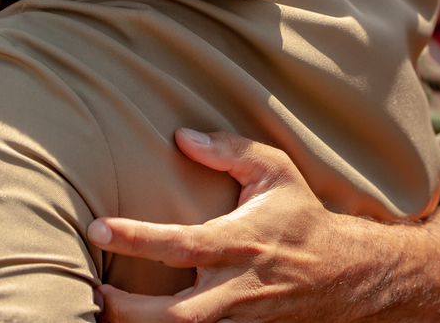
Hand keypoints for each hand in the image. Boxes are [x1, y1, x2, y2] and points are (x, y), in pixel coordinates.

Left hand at [89, 128, 381, 322]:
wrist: (344, 274)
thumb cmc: (300, 218)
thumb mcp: (275, 171)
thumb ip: (229, 150)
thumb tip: (182, 136)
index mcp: (239, 243)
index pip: (179, 244)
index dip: (135, 238)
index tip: (97, 228)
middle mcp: (235, 289)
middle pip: (173, 316)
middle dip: (127, 312)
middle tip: (94, 293)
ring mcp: (239, 321)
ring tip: (105, 314)